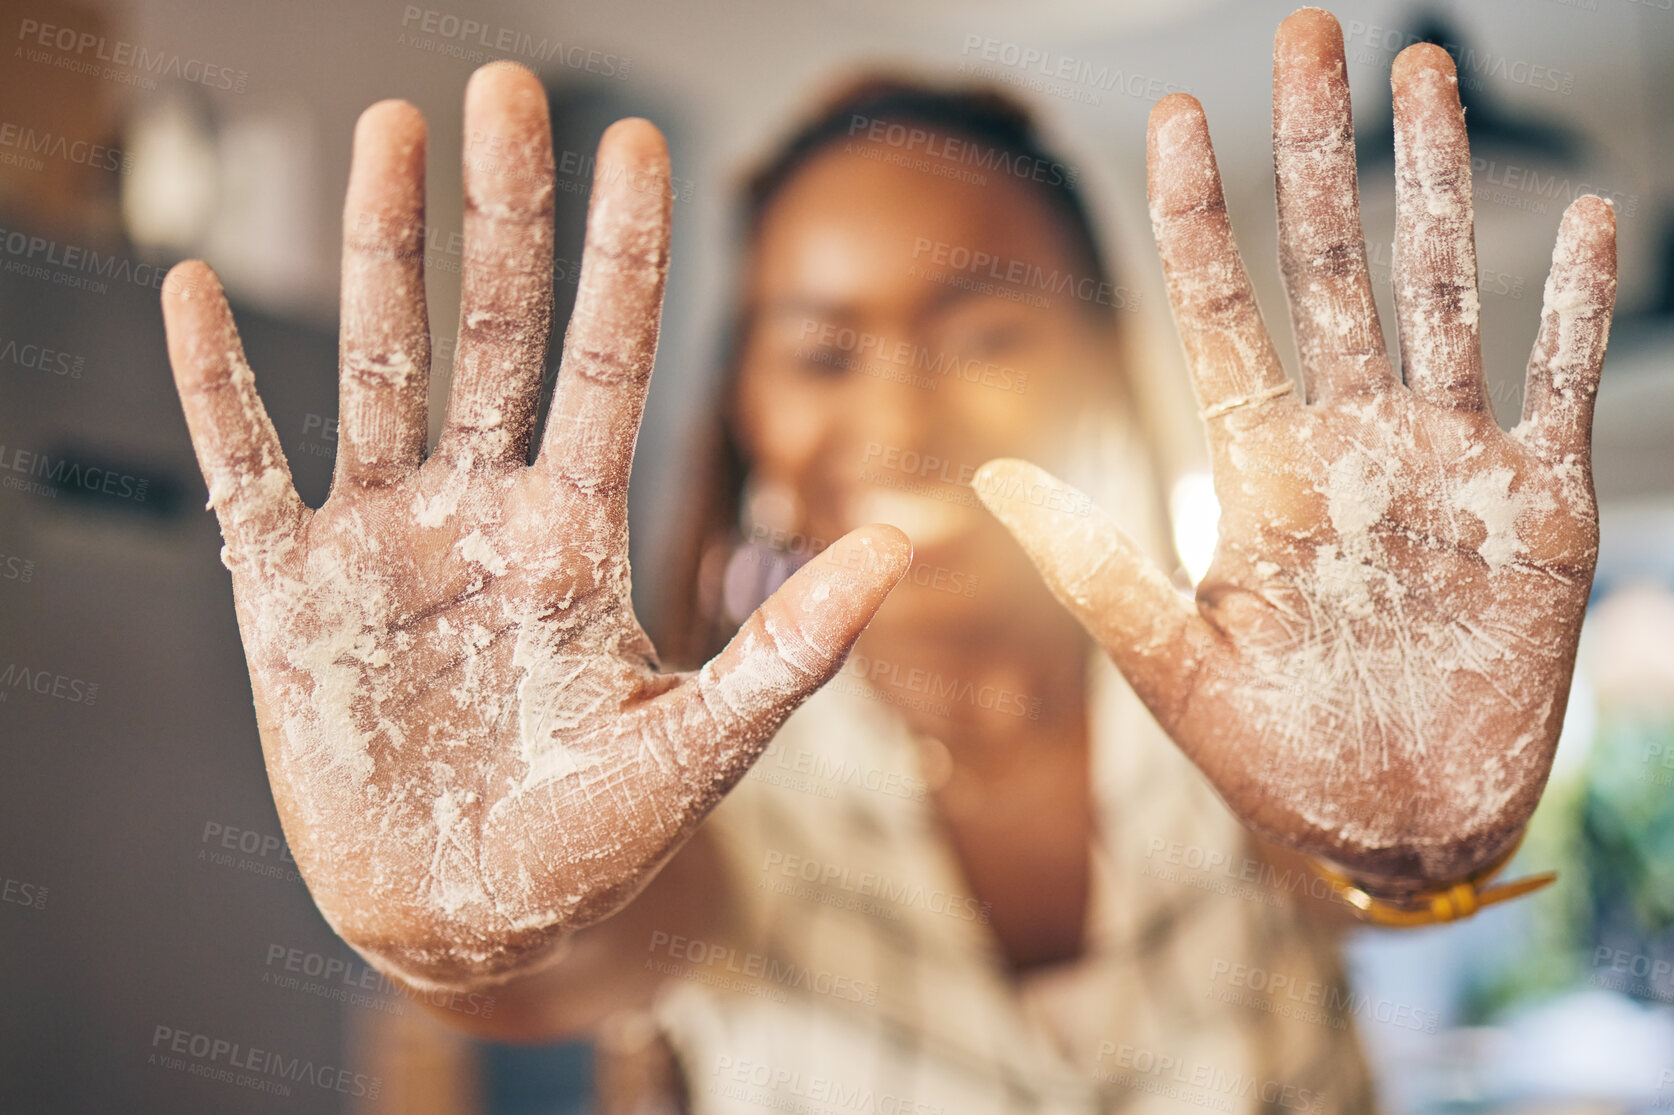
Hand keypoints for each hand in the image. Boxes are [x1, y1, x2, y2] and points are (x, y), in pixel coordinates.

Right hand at [162, 63, 908, 985]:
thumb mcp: (700, 742)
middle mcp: (482, 511)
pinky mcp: (289, 595)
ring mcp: (383, 542)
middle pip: (498, 331)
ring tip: (387, 133)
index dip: (622, 255)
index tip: (638, 145)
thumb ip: (791, 646)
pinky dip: (217, 390)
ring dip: (380, 251)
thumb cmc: (594, 838)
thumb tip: (907, 544)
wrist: (476, 916)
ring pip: (381, 365)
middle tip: (505, 86)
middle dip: (504, 211)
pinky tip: (194, 295)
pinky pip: (243, 471)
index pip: (607, 362)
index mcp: (576, 531)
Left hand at [975, 10, 1615, 890]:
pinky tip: (1582, 219)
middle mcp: (1352, 446)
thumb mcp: (1171, 668)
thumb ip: (1094, 568)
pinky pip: (1563, 387)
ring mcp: (1447, 467)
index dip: (1195, 217)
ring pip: (1444, 292)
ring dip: (1436, 185)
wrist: (1389, 830)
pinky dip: (1575, 311)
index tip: (1172, 119)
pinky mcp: (1540, 511)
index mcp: (1259, 474)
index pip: (1219, 315)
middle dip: (1312, 153)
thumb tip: (991, 475)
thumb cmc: (1274, 761)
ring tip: (1424, 75)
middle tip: (1302, 37)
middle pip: (1328, 269)